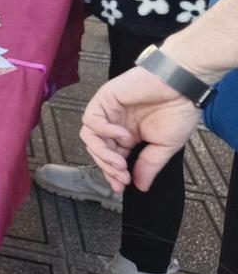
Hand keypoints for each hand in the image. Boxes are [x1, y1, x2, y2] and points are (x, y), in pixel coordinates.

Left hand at [80, 66, 200, 192]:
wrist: (183, 87)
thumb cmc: (178, 111)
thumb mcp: (164, 146)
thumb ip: (149, 165)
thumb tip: (140, 186)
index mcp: (127, 135)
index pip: (110, 157)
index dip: (112, 173)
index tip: (120, 187)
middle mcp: (114, 124)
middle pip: (97, 149)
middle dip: (107, 167)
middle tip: (122, 177)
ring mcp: (108, 111)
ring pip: (90, 136)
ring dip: (103, 154)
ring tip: (121, 162)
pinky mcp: (104, 99)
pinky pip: (91, 119)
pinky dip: (104, 131)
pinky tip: (124, 135)